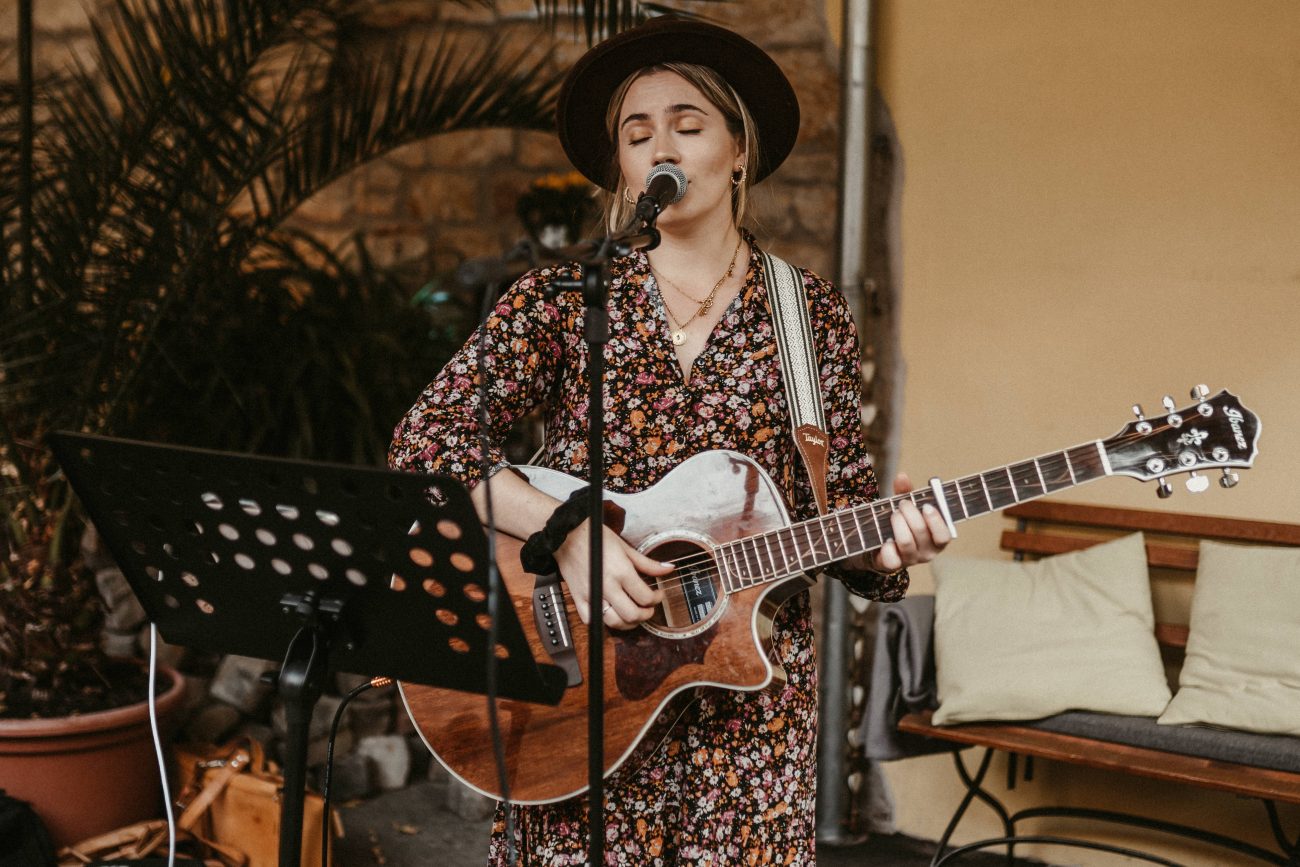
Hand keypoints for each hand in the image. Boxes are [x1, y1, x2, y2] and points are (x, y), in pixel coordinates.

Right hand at [555, 520, 669, 629]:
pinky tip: (611, 614)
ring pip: (613, 622)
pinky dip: (603, 621)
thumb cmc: (596, 537)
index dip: (657, 599)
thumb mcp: (626, 547)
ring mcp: (591, 594)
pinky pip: (592, 620)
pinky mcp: (578, 598)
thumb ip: (648, 563)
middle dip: (646, 615)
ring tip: (633, 614)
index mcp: (621, 571)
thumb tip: (668, 569)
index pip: (645, 597)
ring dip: (627, 623)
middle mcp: (607, 586)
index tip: (658, 594)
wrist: (567, 534)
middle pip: (632, 614)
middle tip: (649, 608)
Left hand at [868, 471, 951, 572]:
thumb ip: (905, 492)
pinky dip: (886, 546)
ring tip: (893, 514)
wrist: (881, 545)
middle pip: (921, 532)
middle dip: (910, 513)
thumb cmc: (901, 523)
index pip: (944, 535)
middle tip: (902, 504)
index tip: (925, 506)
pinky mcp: (893, 565)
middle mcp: (927, 552)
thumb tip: (902, 476)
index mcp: (937, 539)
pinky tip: (885, 538)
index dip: (936, 520)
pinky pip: (891, 558)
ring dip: (898, 523)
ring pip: (906, 541)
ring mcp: (910, 560)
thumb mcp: (905, 507)